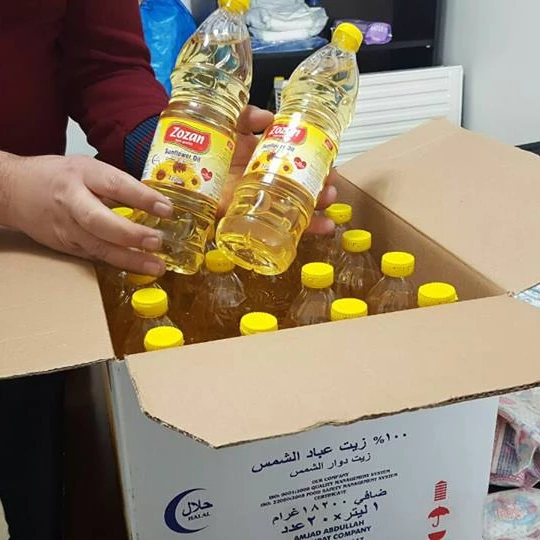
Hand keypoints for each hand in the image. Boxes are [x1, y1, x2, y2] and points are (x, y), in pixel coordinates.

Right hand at [2, 153, 172, 275]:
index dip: (142, 198)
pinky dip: (118, 263)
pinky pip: (95, 256)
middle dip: (132, 235)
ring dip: (130, 260)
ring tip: (157, 267)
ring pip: (99, 247)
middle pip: (100, 221)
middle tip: (158, 242)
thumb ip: (118, 185)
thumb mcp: (89, 169)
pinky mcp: (67, 246)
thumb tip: (157, 202)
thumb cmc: (59, 177)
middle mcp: (72, 201)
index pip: (116, 185)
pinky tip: (139, 268)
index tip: (166, 209)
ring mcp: (67, 228)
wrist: (14, 191)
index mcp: (83, 175)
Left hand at [220, 105, 337, 233]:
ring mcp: (262, 198)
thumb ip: (247, 115)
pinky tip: (324, 226)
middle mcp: (268, 177)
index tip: (330, 158)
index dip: (316, 159)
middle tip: (332, 182)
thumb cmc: (208, 147)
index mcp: (265, 156)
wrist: (185, 171)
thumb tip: (270, 117)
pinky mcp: (253, 216)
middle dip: (323, 183)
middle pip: (303, 182)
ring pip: (298, 203)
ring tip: (329, 200)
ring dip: (319, 204)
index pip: (298, 157)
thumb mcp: (230, 124)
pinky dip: (305, 228)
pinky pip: (280, 225)